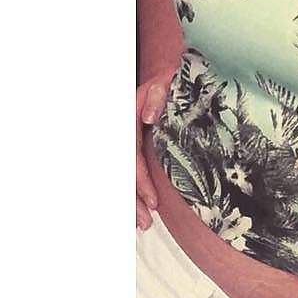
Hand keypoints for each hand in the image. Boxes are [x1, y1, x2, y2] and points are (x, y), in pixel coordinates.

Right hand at [136, 75, 170, 229]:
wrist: (172, 73)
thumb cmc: (172, 78)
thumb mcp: (167, 81)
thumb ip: (158, 96)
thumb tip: (148, 118)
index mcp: (129, 120)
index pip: (131, 157)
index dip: (140, 181)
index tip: (153, 201)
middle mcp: (126, 132)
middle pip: (124, 171)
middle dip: (132, 199)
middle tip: (144, 224)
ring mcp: (130, 139)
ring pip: (125, 174)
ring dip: (131, 199)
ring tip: (142, 223)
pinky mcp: (138, 144)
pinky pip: (132, 169)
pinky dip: (135, 189)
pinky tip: (141, 206)